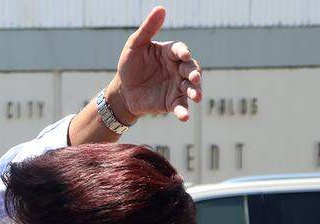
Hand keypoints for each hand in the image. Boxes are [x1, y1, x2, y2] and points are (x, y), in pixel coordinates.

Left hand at [108, 6, 202, 122]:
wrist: (123, 91)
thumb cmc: (130, 65)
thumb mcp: (135, 45)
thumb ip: (148, 28)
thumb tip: (161, 8)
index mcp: (171, 53)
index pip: (181, 51)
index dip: (183, 53)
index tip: (183, 56)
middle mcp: (178, 69)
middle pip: (192, 70)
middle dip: (195, 74)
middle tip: (195, 78)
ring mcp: (177, 86)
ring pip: (190, 89)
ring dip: (195, 92)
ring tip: (197, 97)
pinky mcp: (172, 102)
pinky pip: (180, 106)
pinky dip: (183, 111)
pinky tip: (184, 117)